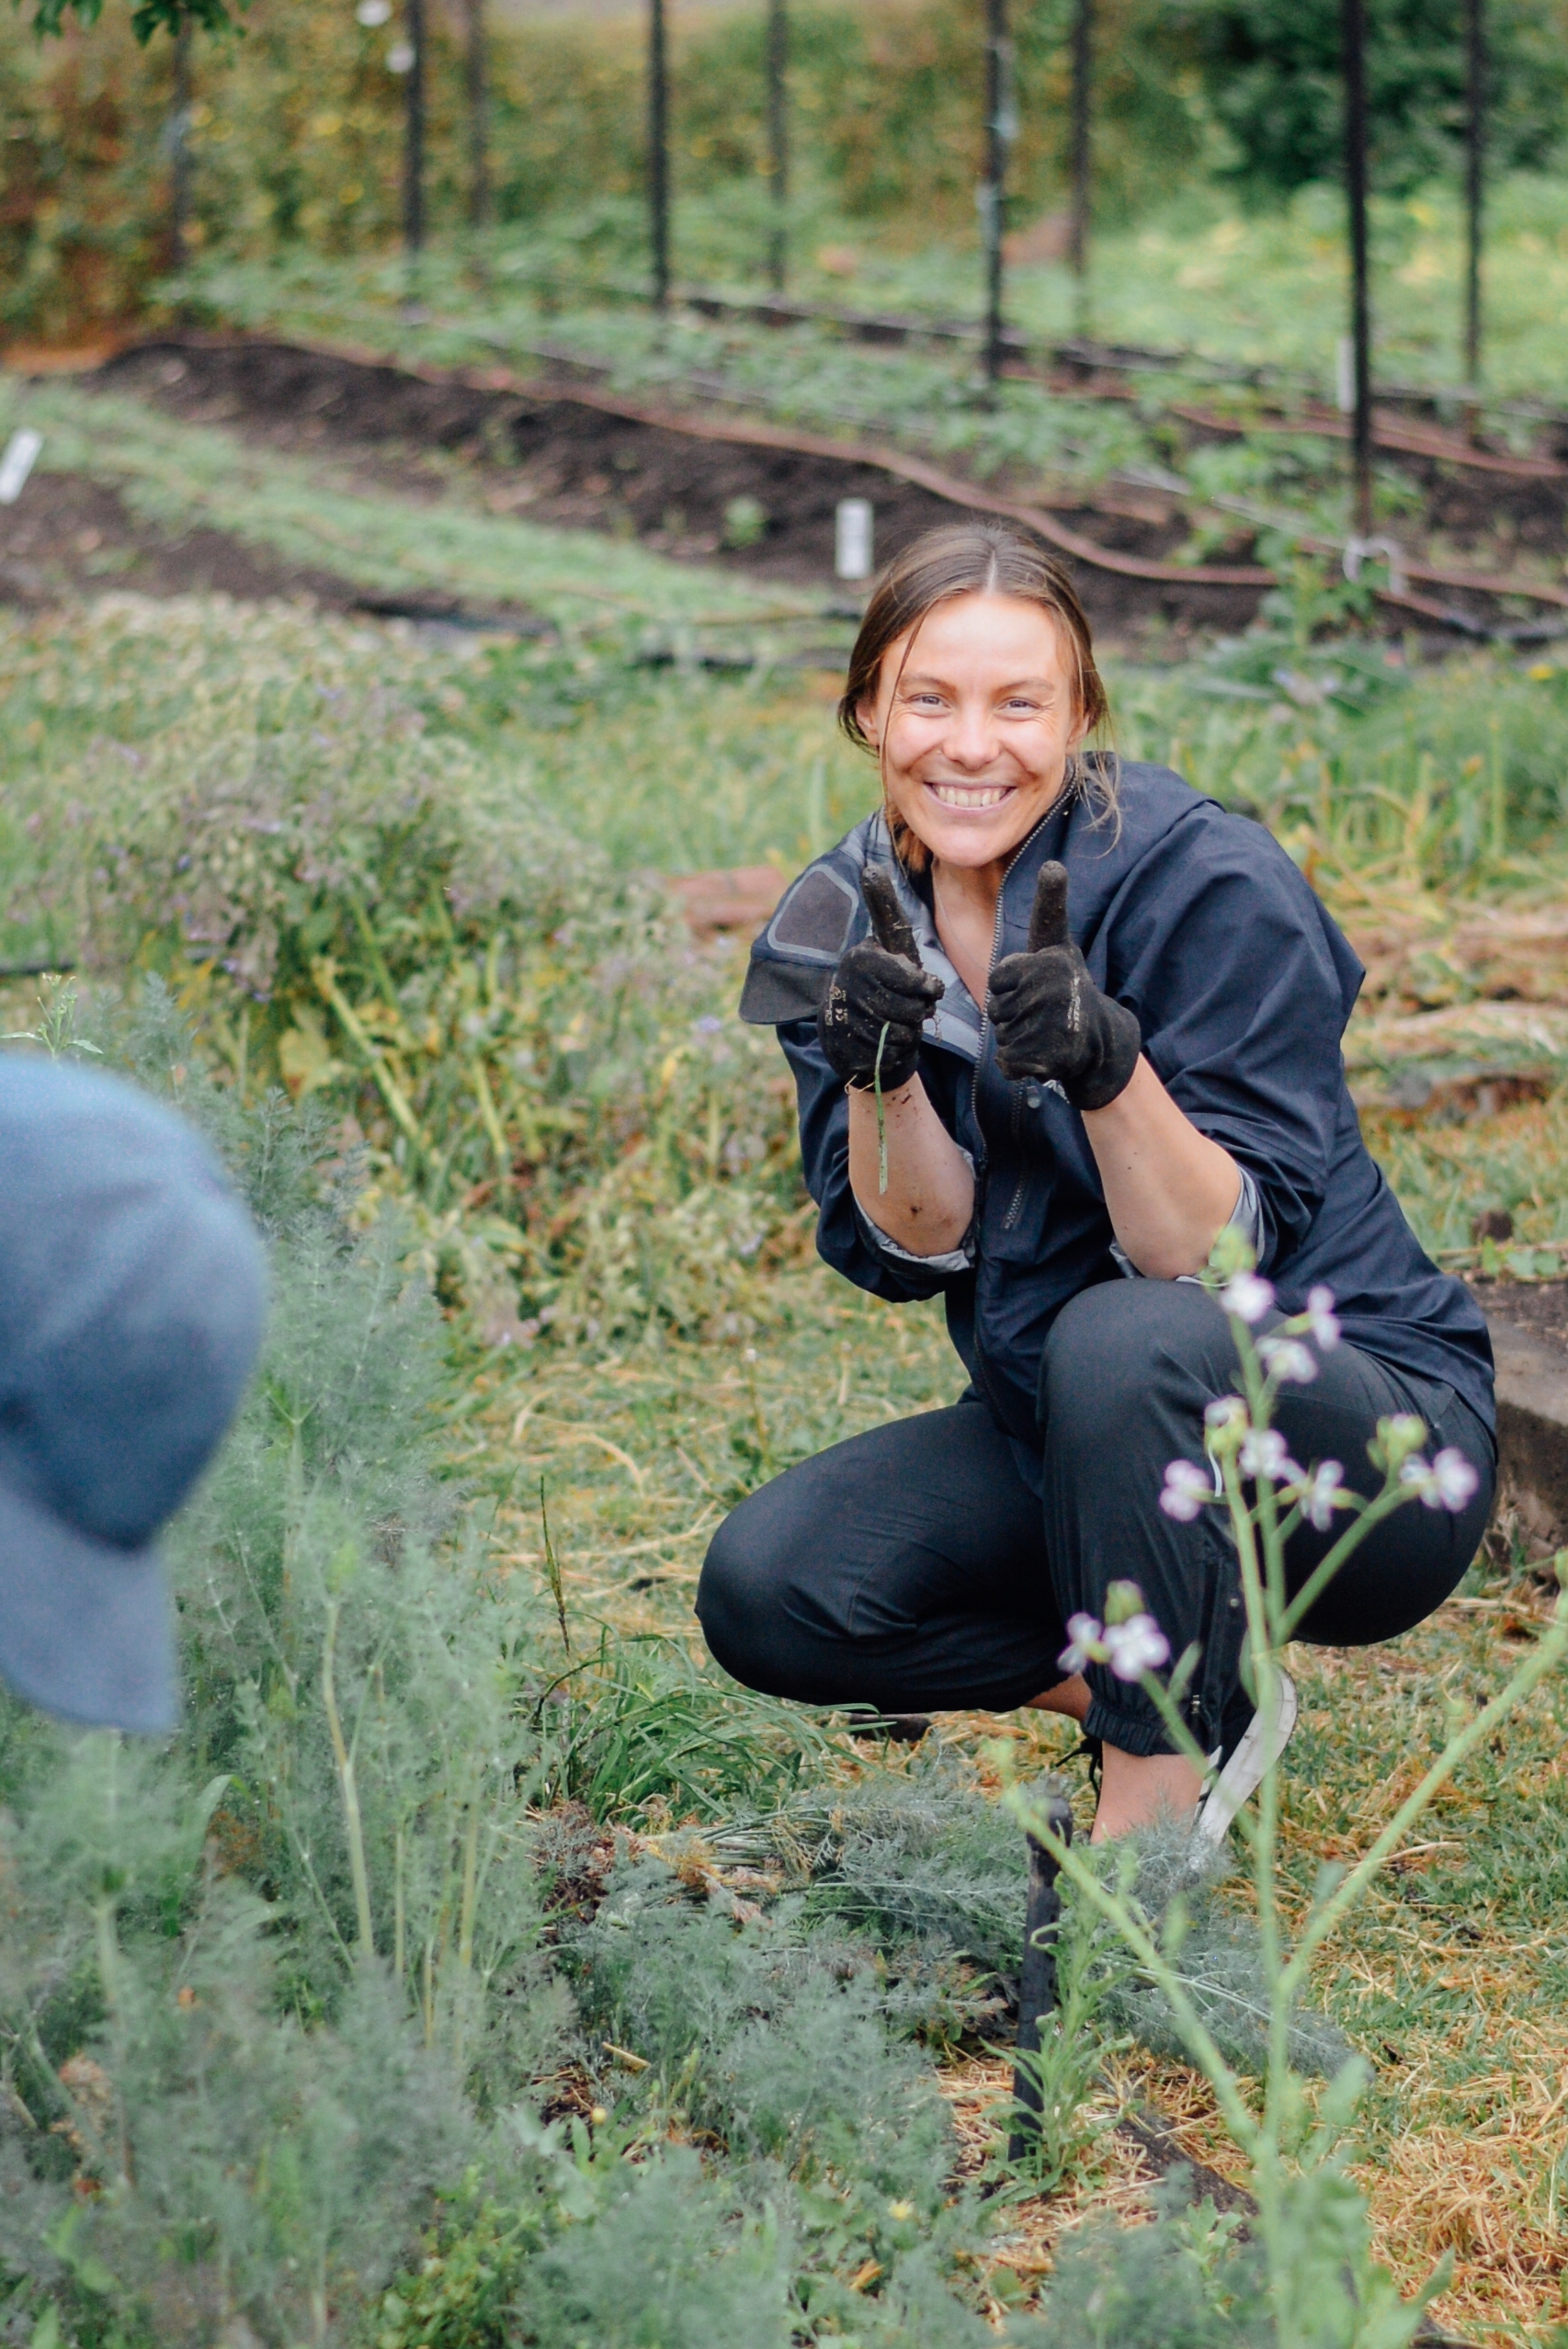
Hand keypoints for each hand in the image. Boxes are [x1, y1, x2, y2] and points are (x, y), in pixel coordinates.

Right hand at [818, 871, 942, 1091]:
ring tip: (897, 1022)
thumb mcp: (889, 946)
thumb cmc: (883, 982)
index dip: (926, 989)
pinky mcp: (846, 1044)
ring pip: (902, 1030)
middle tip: (911, 1008)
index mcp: (862, 957)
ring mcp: (845, 1015)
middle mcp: (849, 984)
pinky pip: (890, 1051)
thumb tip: (870, 867)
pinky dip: (896, 1050)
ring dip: (908, 1030)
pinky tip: (885, 1041)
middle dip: (918, 1012)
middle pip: (910, 1007)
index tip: (925, 988)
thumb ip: (884, 910)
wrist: (854, 1030)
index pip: (913, 980)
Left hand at [988, 861, 1140, 1109]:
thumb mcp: (1058, 943)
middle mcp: (1052, 987)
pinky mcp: (1049, 1057)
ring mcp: (1051, 1023)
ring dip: (1016, 1040)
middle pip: (995, 1009)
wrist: (1100, 1040)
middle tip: (1043, 1013)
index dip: (1009, 986)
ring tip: (1046, 1032)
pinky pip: (1007, 1063)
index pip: (998, 978)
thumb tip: (1054, 865)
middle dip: (1011, 1016)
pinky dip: (1018, 1065)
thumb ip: (1050, 906)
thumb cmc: (1067, 986)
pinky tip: (1043, 1054)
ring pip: (1002, 1036)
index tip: (1041, 974)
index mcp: (1049, 959)